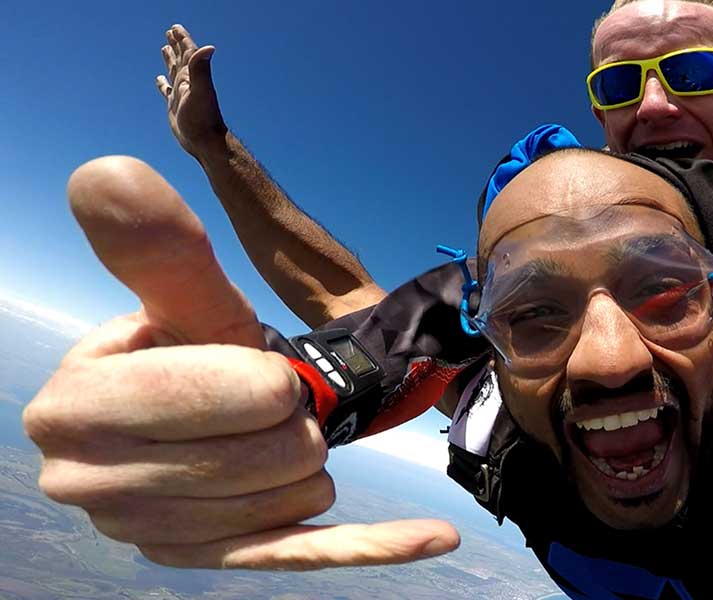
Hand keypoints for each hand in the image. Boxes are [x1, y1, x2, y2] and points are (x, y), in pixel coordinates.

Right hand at [22, 156, 458, 568]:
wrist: (209, 415)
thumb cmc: (192, 348)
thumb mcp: (182, 302)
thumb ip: (157, 248)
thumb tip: (114, 170)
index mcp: (73, 409)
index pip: (196, 397)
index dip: (254, 378)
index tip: (269, 370)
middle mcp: (94, 485)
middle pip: (256, 457)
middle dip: (290, 420)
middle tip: (278, 403)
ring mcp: (156, 536)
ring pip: (291, 503)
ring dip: (308, 461)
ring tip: (277, 437)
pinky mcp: (219, 564)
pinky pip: (308, 554)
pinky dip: (379, 544)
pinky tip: (437, 537)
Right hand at [156, 25, 227, 157]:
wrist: (204, 142)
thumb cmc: (203, 119)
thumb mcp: (200, 91)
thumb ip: (201, 69)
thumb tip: (209, 47)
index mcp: (192, 76)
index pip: (188, 52)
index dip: (182, 39)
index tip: (175, 27)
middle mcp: (188, 83)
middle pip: (181, 58)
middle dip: (176, 44)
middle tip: (171, 31)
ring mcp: (181, 94)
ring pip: (173, 71)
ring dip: (169, 59)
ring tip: (164, 48)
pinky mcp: (175, 106)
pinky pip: (166, 91)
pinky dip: (162, 84)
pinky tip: (159, 80)